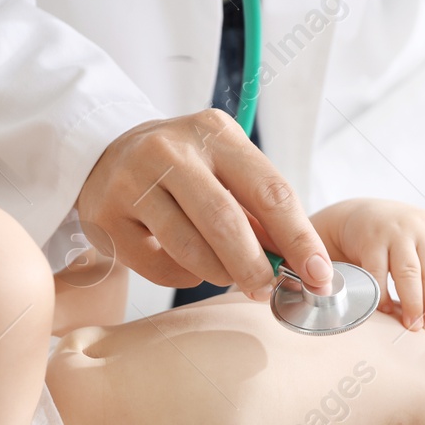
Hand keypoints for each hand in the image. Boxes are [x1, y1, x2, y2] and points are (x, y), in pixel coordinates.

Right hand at [76, 109, 333, 300]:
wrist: (105, 156)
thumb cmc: (183, 170)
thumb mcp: (224, 169)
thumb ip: (260, 210)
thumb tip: (304, 265)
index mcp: (214, 132)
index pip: (269, 190)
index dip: (298, 238)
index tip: (319, 274)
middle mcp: (171, 150)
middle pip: (226, 220)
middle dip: (255, 266)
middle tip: (268, 292)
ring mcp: (132, 181)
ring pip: (189, 248)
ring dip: (218, 273)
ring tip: (227, 275)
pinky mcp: (107, 216)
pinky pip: (157, 266)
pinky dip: (182, 277)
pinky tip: (187, 266)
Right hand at [313, 199, 424, 332]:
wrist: (362, 215)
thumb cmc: (397, 239)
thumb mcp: (422, 252)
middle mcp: (420, 229)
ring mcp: (396, 232)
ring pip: (409, 272)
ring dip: (412, 302)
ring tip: (411, 324)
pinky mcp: (371, 239)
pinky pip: (378, 273)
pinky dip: (383, 294)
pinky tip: (385, 308)